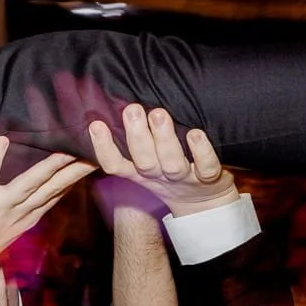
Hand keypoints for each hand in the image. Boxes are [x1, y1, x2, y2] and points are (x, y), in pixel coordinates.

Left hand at [0, 136, 96, 263]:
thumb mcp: (9, 228)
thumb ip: (25, 209)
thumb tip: (40, 192)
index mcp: (27, 217)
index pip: (56, 193)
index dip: (76, 177)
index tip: (95, 160)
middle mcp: (18, 212)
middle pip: (50, 188)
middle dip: (74, 171)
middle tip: (97, 152)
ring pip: (28, 184)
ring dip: (48, 168)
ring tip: (65, 150)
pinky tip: (2, 141)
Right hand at [88, 104, 238, 217]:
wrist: (205, 201)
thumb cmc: (170, 172)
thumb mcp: (147, 163)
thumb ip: (133, 140)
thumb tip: (113, 104)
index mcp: (139, 172)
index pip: (114, 165)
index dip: (103, 148)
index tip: (96, 124)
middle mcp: (159, 176)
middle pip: (143, 162)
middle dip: (137, 136)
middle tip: (132, 109)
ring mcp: (184, 178)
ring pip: (172, 164)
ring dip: (164, 139)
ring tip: (159, 114)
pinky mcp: (209, 179)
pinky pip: (206, 167)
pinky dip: (201, 151)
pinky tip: (195, 133)